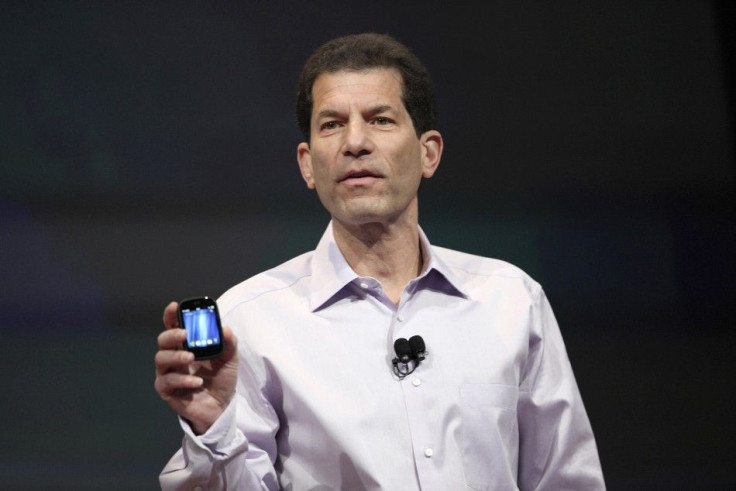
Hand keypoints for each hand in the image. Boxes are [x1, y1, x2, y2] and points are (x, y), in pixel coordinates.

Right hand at [154, 301, 237, 434]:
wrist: (222, 406)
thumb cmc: (221, 379)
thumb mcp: (230, 358)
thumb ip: (229, 342)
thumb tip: (224, 328)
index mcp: (186, 345)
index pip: (174, 326)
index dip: (171, 315)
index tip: (174, 306)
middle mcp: (174, 357)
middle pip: (163, 340)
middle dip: (171, 334)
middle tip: (185, 334)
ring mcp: (168, 373)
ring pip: (161, 359)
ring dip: (176, 356)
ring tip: (191, 357)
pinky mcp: (167, 390)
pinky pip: (167, 381)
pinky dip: (182, 379)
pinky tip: (197, 381)